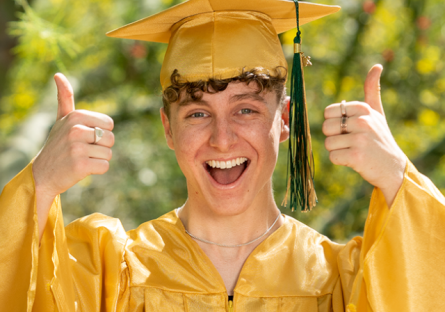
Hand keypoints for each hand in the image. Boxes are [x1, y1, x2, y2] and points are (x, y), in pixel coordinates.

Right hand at [32, 73, 114, 197]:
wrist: (43, 174)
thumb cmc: (57, 145)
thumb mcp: (61, 120)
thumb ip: (64, 98)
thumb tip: (58, 74)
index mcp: (75, 116)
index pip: (109, 124)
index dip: (101, 133)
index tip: (85, 137)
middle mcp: (75, 130)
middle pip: (111, 139)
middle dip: (101, 147)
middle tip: (83, 150)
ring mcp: (77, 148)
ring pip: (108, 154)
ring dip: (98, 159)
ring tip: (81, 159)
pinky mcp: (81, 166)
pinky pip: (105, 166)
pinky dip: (97, 170)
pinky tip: (82, 169)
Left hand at [322, 64, 406, 205]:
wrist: (393, 168)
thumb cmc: (380, 138)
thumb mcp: (377, 112)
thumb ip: (372, 90)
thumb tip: (377, 66)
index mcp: (364, 109)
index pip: (329, 112)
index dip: (334, 122)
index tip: (348, 128)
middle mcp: (363, 122)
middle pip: (326, 127)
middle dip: (333, 137)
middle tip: (350, 142)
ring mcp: (360, 139)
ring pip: (328, 143)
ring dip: (336, 150)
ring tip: (353, 150)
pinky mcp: (356, 157)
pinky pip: (332, 157)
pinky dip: (339, 161)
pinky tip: (354, 160)